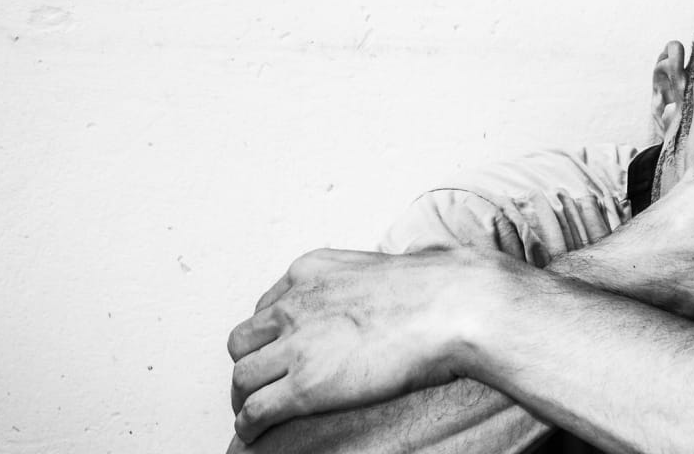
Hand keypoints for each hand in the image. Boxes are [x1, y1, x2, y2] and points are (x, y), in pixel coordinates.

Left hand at [225, 248, 483, 442]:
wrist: (451, 308)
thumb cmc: (440, 288)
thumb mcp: (390, 261)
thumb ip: (382, 272)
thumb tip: (410, 262)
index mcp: (312, 270)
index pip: (267, 305)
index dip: (270, 335)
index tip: (279, 350)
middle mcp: (294, 303)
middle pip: (244, 340)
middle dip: (251, 362)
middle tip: (263, 381)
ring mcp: (296, 345)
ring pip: (242, 376)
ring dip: (245, 397)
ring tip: (253, 412)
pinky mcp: (305, 385)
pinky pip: (257, 409)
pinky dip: (250, 424)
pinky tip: (256, 432)